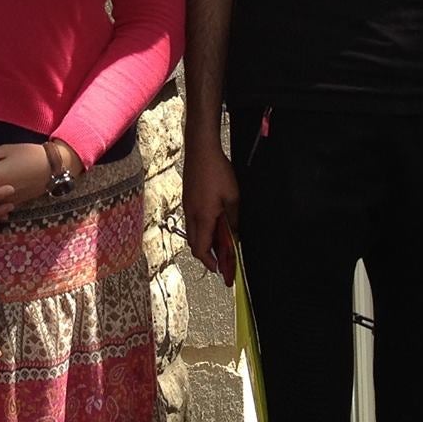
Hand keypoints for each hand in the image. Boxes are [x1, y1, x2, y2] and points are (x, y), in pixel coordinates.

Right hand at [182, 142, 240, 283]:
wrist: (201, 150)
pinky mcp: (187, 199)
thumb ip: (233, 219)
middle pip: (194, 244)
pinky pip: (192, 222)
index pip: (202, 249)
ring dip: (204, 242)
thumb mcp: (232, 197)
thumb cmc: (218, 172)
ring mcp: (187, 206)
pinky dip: (202, 230)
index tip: (221, 271)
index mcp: (203, 217)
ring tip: (221, 242)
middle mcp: (191, 215)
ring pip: (193, 233)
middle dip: (207, 256)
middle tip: (223, 260)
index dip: (211, 263)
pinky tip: (214, 223)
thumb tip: (235, 236)